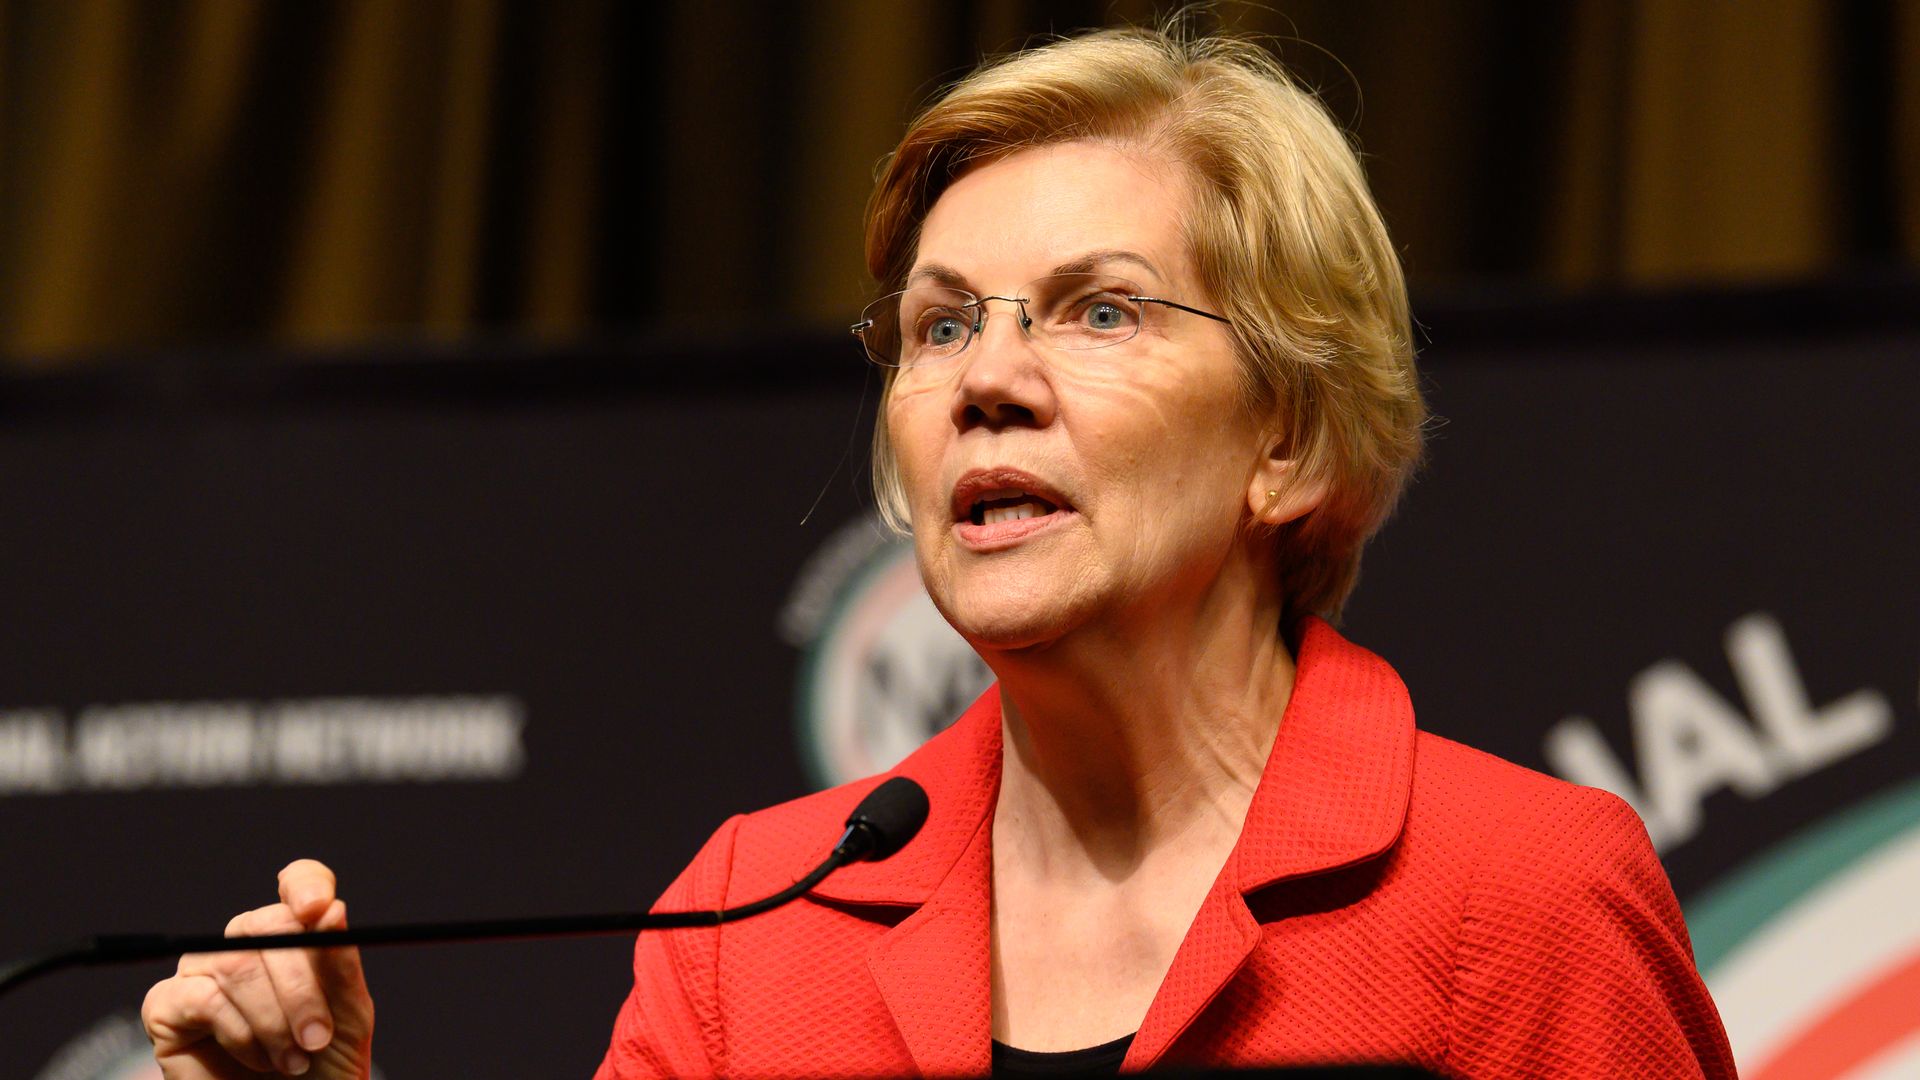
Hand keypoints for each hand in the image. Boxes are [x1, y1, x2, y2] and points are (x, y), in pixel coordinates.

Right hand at [141, 860, 374, 1078]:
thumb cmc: (323, 1066)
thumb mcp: (347, 1013)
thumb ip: (339, 963)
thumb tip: (332, 908)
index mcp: (293, 935)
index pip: (299, 882)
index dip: (306, 885)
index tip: (316, 909)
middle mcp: (244, 945)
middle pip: (265, 925)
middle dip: (299, 985)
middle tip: (318, 1037)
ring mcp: (202, 973)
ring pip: (235, 963)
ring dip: (273, 1020)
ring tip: (293, 1061)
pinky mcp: (166, 1008)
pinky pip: (202, 998)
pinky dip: (240, 1034)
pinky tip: (258, 1061)